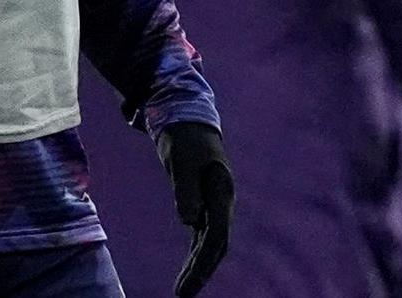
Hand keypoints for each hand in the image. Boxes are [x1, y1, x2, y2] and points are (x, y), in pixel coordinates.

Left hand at [158, 122, 233, 295]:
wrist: (187, 121)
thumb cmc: (184, 139)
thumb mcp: (180, 160)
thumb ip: (185, 191)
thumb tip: (188, 222)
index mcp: (220, 192)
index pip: (216, 234)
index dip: (204, 260)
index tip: (191, 280)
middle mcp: (221, 203)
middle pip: (215, 246)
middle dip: (201, 272)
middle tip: (183, 295)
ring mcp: (214, 206)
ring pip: (209, 244)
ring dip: (198, 268)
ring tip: (183, 291)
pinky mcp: (202, 205)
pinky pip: (202, 236)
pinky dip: (195, 254)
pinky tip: (189, 271)